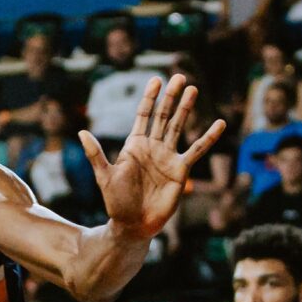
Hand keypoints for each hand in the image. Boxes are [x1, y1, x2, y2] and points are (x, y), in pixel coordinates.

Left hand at [85, 75, 225, 241]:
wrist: (133, 224)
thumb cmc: (116, 202)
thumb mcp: (104, 176)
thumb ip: (96, 154)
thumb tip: (81, 133)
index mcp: (134, 145)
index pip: (143, 115)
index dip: (150, 98)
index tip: (156, 80)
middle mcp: (152, 147)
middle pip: (163, 116)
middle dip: (170, 97)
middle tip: (180, 77)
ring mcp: (168, 157)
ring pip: (179, 127)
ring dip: (186, 109)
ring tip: (194, 89)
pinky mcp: (181, 170)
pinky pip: (197, 150)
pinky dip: (209, 137)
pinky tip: (220, 123)